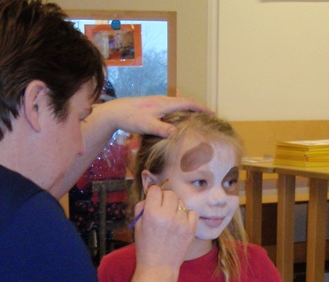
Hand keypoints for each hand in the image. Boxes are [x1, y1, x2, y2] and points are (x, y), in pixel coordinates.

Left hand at [98, 95, 212, 137]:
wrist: (115, 112)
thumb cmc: (131, 117)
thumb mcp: (147, 125)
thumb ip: (162, 129)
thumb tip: (176, 133)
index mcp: (165, 104)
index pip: (188, 103)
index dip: (201, 108)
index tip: (212, 112)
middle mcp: (163, 101)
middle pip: (184, 102)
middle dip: (197, 108)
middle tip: (207, 116)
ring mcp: (157, 103)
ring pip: (177, 105)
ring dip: (188, 110)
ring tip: (195, 118)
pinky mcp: (152, 107)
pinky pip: (170, 108)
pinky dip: (178, 113)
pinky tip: (177, 120)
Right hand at [133, 184, 196, 270]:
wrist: (158, 267)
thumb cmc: (145, 247)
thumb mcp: (137, 225)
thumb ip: (142, 207)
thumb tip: (151, 195)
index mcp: (151, 213)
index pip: (155, 190)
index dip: (153, 194)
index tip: (153, 200)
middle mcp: (167, 215)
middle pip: (170, 194)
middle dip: (165, 199)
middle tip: (162, 209)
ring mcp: (181, 222)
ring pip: (181, 202)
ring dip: (175, 207)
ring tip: (170, 219)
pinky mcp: (191, 229)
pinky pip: (192, 212)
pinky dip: (187, 215)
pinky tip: (180, 224)